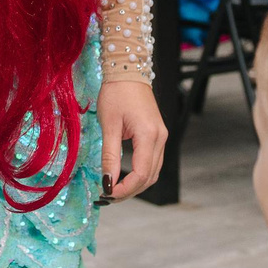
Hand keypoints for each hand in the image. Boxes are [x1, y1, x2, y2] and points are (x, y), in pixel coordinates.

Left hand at [97, 79, 166, 200]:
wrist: (128, 71)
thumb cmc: (116, 93)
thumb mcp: (109, 125)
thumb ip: (110, 156)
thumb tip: (107, 182)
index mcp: (149, 136)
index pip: (141, 174)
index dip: (124, 189)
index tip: (106, 194)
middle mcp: (160, 138)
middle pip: (149, 177)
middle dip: (130, 191)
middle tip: (107, 197)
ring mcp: (161, 137)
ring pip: (153, 172)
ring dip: (136, 185)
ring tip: (114, 190)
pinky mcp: (157, 135)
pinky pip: (152, 162)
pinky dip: (140, 174)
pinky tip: (125, 177)